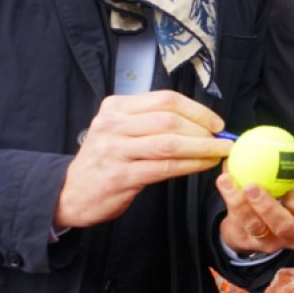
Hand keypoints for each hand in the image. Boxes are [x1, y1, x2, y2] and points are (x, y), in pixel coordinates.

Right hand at [56, 91, 230, 228]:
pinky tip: (203, 165)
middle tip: (222, 139)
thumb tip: (202, 122)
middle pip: (169, 119)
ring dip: (202, 147)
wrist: (70, 193)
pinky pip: (164, 167)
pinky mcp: (120, 176)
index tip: (216, 122)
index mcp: (116, 107)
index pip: (165, 99)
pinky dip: (190, 165)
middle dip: (203, 129)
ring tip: (220, 151)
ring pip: (170, 143)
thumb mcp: (120, 130)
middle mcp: (113, 125)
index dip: (197, 109)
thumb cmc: (106, 160)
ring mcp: (115, 150)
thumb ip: (152, 122)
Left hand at [217, 171, 293, 256]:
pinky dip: (230, 202)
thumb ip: (285, 170)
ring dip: (239, 202)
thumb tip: (268, 141)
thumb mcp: (290, 187)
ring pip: (255, 225)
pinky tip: (224, 183)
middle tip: (251, 186)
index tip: (284, 180)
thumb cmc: (282, 198)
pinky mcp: (251, 245)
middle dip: (267, 206)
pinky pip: (238, 224)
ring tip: (227, 181)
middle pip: (283, 224)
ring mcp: (273, 243)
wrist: (262, 225)